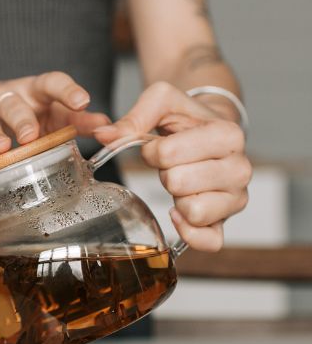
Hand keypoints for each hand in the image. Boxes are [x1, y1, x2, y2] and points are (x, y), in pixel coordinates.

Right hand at [0, 72, 109, 172]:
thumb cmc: (21, 113)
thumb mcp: (49, 114)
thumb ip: (75, 121)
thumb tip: (108, 128)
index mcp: (33, 91)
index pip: (51, 82)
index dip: (67, 90)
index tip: (83, 101)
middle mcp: (6, 98)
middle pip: (14, 106)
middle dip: (23, 120)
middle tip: (32, 136)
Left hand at [94, 82, 250, 251]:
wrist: (211, 131)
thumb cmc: (187, 119)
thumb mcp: (163, 102)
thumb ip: (134, 117)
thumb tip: (104, 135)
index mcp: (228, 135)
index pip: (169, 153)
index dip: (153, 151)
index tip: (162, 145)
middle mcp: (240, 169)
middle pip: (177, 183)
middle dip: (165, 173)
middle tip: (175, 164)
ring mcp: (235, 199)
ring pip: (192, 211)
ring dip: (176, 198)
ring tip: (183, 182)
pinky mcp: (225, 222)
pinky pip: (209, 241)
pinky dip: (188, 231)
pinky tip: (179, 213)